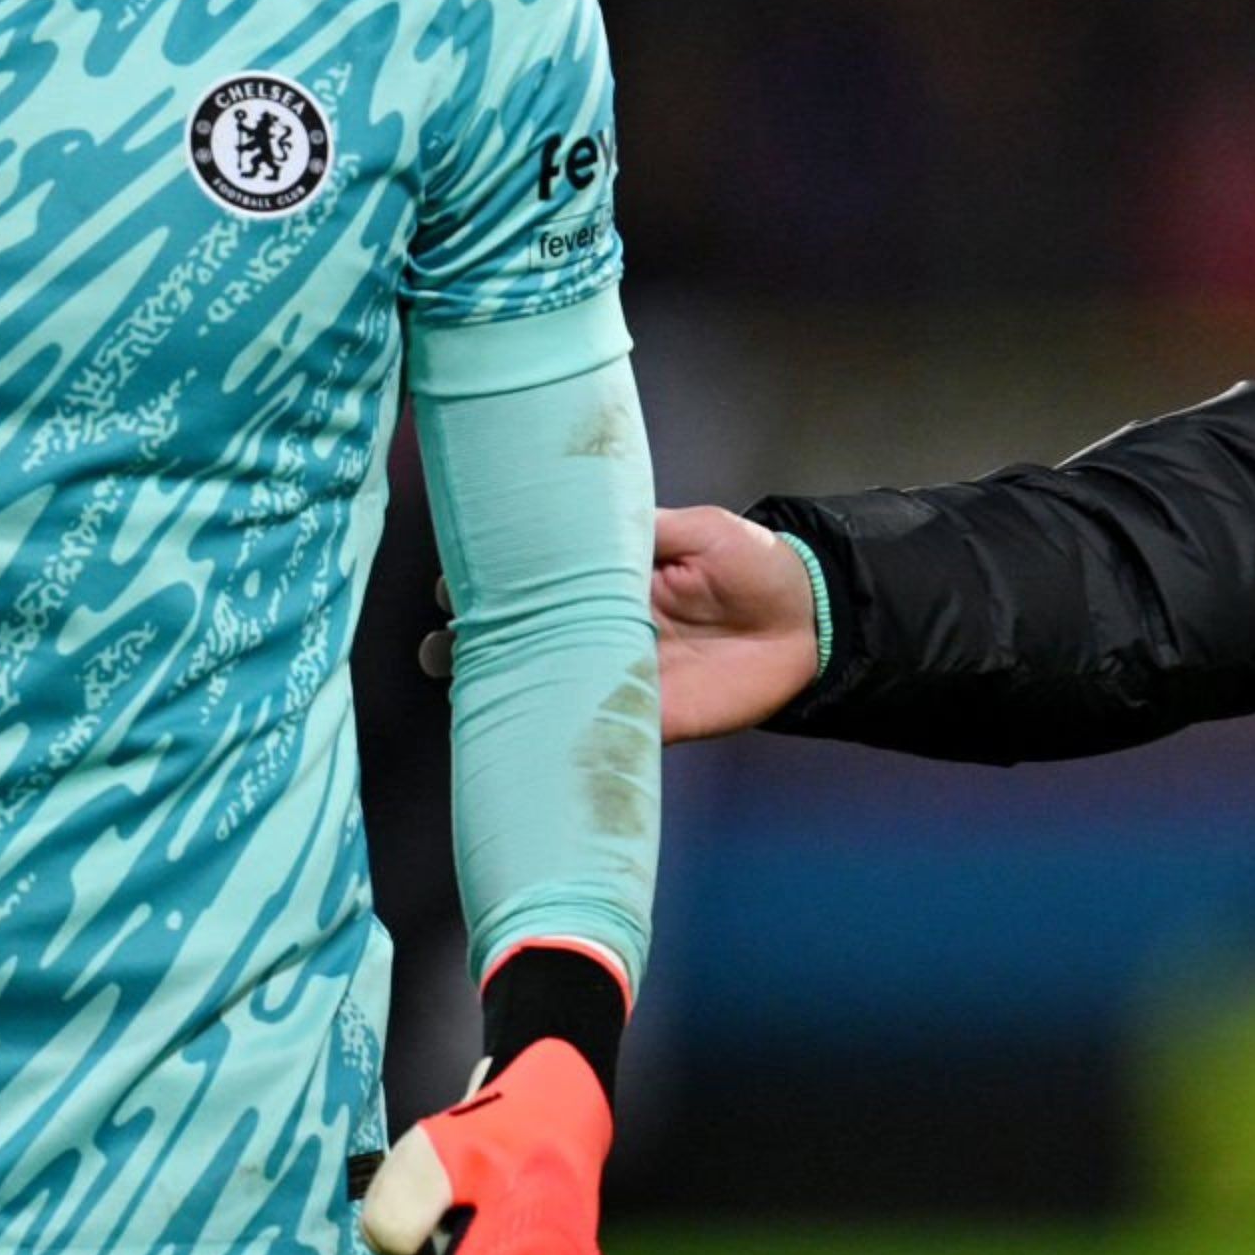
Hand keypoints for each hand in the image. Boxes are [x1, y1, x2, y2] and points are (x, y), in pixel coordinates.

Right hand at [418, 505, 820, 741]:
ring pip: (548, 688)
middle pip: (525, 640)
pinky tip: (522, 731)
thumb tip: (582, 522)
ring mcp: (620, 677)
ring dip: (506, 690)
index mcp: (607, 582)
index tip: (454, 584)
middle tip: (444, 643)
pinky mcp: (650, 720)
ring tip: (462, 686)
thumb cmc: (754, 566)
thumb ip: (644, 531)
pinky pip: (596, 730)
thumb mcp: (699, 531)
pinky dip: (559, 732)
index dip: (493, 584)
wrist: (810, 624)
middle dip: (477, 643)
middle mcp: (602, 630)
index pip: (536, 583)